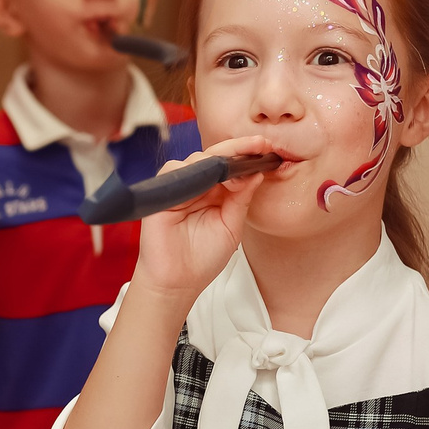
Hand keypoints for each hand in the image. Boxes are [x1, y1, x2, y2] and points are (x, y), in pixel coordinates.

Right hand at [130, 136, 266, 300]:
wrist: (178, 282)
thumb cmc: (202, 259)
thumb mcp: (232, 227)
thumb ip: (241, 199)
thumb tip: (256, 173)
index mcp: (216, 193)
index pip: (231, 165)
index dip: (247, 153)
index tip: (267, 147)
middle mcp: (198, 187)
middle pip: (215, 156)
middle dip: (237, 149)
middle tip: (259, 145)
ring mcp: (179, 189)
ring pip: (196, 159)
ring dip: (217, 161)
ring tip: (235, 172)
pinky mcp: (162, 194)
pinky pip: (173, 171)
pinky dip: (191, 171)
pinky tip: (208, 180)